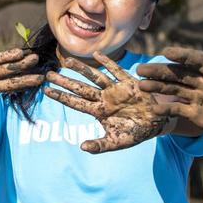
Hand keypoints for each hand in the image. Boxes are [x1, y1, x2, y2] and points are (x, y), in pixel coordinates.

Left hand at [45, 52, 171, 153]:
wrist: (157, 124)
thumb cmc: (135, 133)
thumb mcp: (117, 142)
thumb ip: (100, 146)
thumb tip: (82, 147)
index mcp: (99, 112)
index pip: (76, 103)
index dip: (61, 97)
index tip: (46, 91)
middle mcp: (104, 98)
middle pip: (81, 88)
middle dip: (65, 81)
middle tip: (49, 74)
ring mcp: (116, 89)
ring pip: (95, 77)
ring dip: (82, 69)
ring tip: (68, 60)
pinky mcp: (129, 83)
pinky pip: (117, 71)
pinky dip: (108, 63)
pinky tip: (97, 55)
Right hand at [135, 39, 202, 139]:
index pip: (197, 60)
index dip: (183, 56)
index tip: (168, 52)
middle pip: (179, 73)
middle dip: (161, 71)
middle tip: (141, 68)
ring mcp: (199, 97)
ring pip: (175, 89)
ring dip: (158, 87)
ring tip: (141, 85)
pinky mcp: (197, 114)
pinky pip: (179, 110)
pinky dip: (167, 109)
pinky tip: (154, 109)